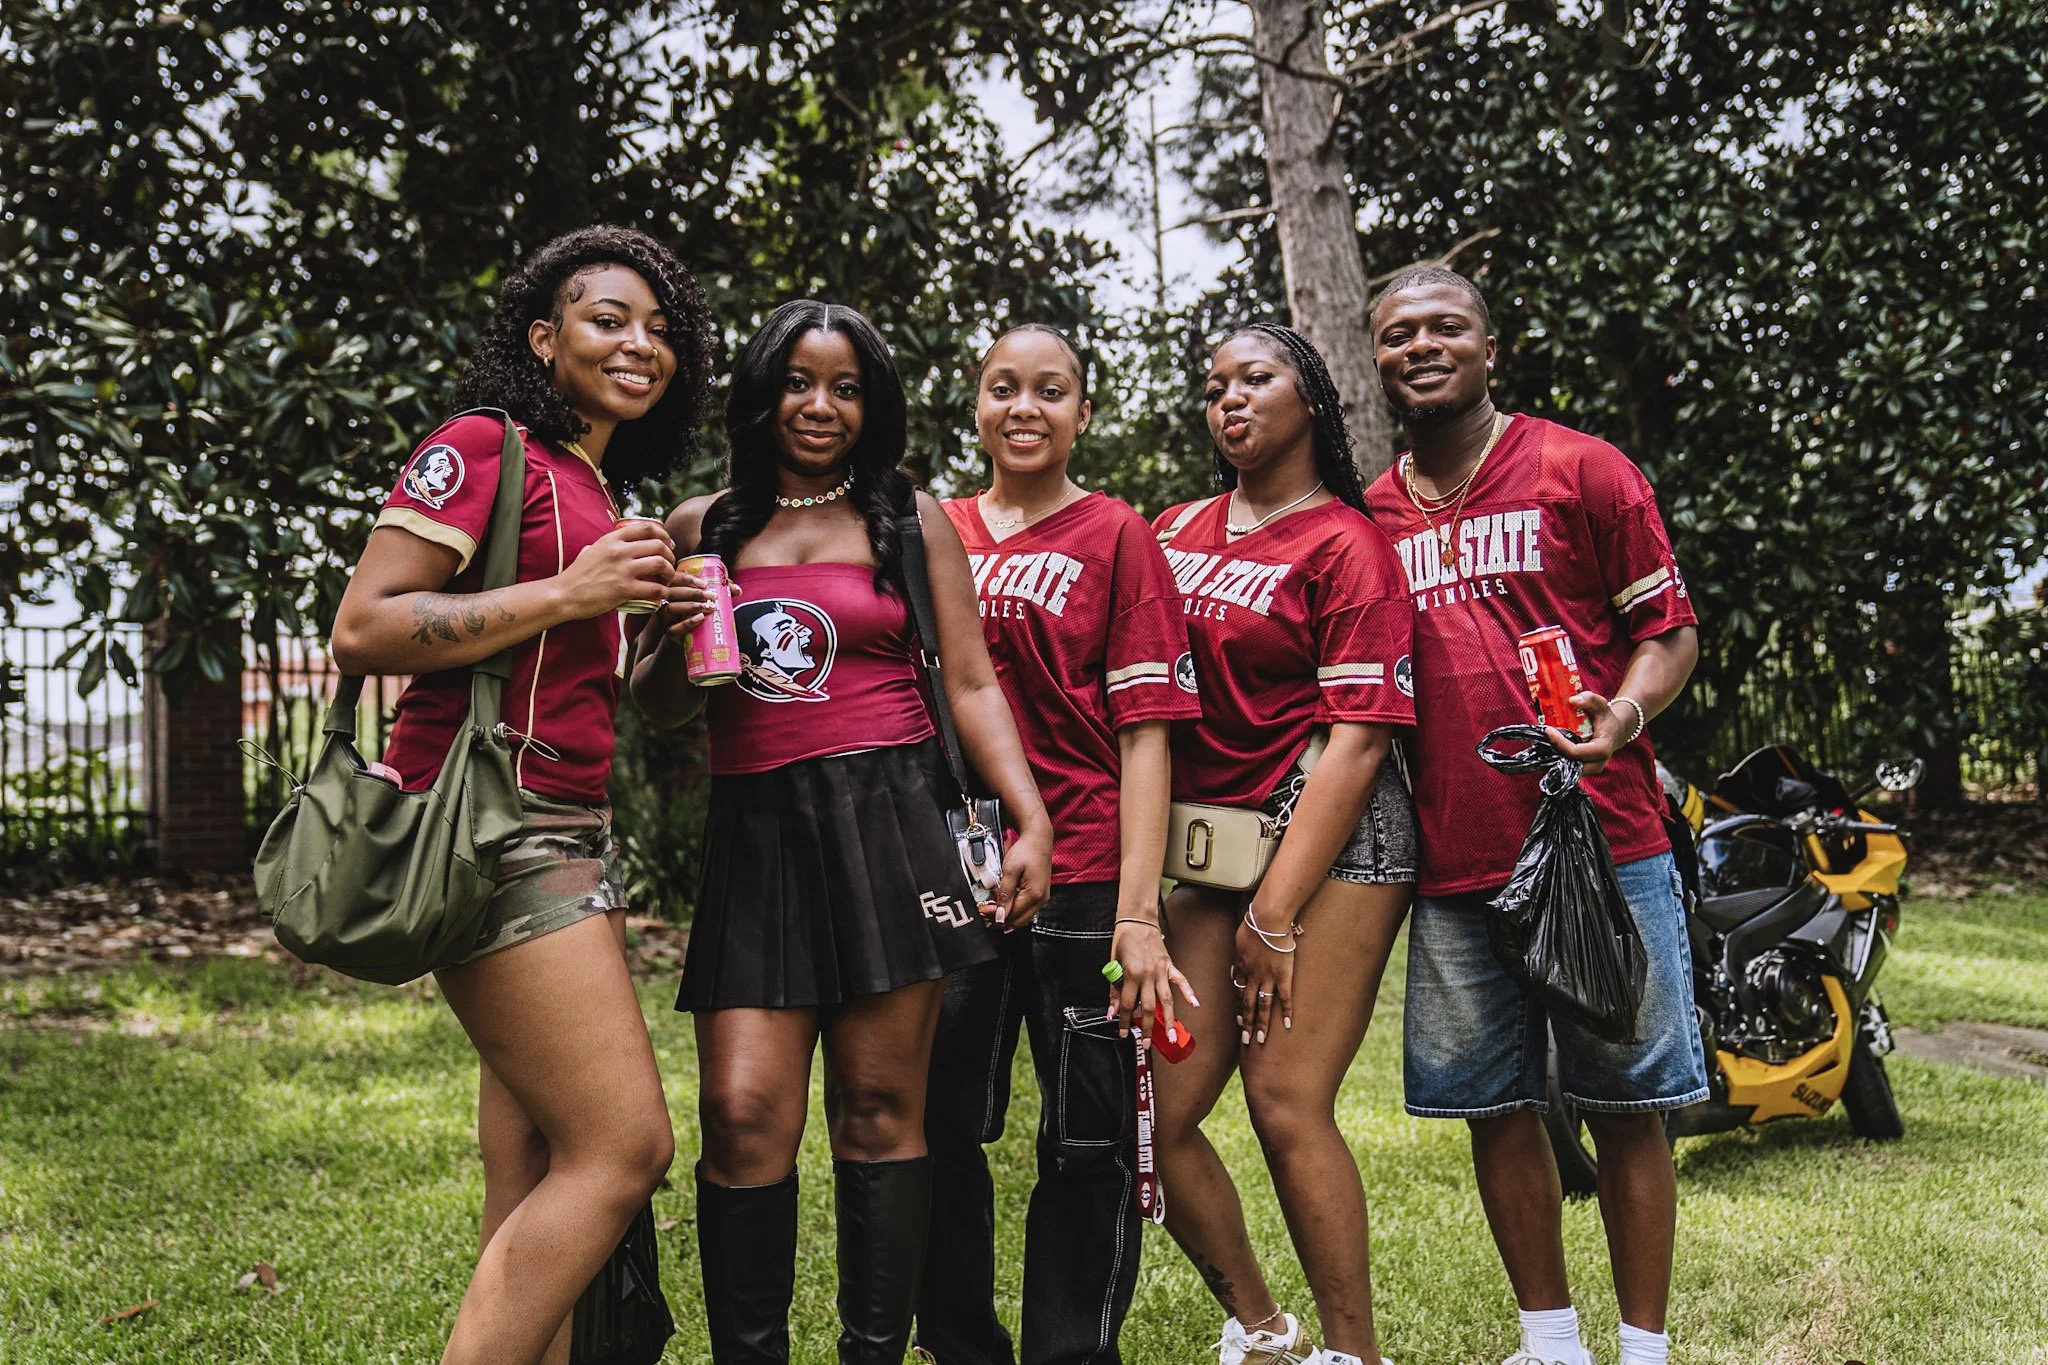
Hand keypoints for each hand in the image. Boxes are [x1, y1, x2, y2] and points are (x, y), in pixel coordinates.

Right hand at [561, 520, 674, 616]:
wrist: (563, 595)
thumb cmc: (576, 576)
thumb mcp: (589, 551)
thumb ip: (603, 545)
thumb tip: (612, 543)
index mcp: (612, 539)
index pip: (647, 527)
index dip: (664, 535)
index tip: (668, 544)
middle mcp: (619, 551)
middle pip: (658, 545)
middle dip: (670, 555)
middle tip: (670, 565)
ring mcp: (622, 570)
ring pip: (660, 564)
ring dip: (670, 572)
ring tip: (667, 579)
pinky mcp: (624, 589)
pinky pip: (655, 588)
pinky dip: (663, 592)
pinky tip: (661, 595)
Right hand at [654, 569, 718, 637]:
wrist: (689, 639)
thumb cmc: (698, 613)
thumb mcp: (708, 600)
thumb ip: (721, 592)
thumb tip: (738, 590)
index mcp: (672, 589)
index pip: (675, 579)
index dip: (688, 579)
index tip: (705, 584)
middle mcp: (665, 602)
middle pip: (673, 592)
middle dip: (693, 593)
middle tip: (712, 596)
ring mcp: (665, 618)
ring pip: (672, 608)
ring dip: (691, 606)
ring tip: (709, 607)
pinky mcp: (670, 633)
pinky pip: (675, 628)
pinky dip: (687, 622)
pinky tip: (699, 618)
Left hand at [990, 818, 1050, 931]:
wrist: (1038, 839)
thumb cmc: (1025, 851)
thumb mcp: (1010, 871)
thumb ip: (1005, 894)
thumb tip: (1000, 916)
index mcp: (1034, 895)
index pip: (1012, 915)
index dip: (995, 916)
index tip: (982, 910)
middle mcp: (1041, 900)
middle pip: (1018, 920)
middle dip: (1000, 919)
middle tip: (985, 910)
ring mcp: (1042, 898)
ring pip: (1022, 917)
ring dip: (1007, 915)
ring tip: (992, 906)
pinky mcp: (1040, 894)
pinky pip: (1026, 909)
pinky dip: (1014, 909)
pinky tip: (1004, 902)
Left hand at [1107, 914, 1196, 1038]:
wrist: (1137, 920)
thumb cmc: (1123, 941)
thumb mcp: (1113, 964)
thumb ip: (1114, 989)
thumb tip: (1112, 1011)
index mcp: (1131, 974)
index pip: (1127, 1004)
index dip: (1123, 1021)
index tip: (1122, 1033)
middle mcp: (1148, 975)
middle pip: (1148, 1008)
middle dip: (1147, 1028)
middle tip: (1146, 1044)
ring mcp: (1161, 971)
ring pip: (1166, 1000)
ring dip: (1169, 1020)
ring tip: (1172, 1038)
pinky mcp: (1170, 965)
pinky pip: (1181, 981)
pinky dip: (1189, 993)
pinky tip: (1195, 1005)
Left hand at [1233, 911, 1295, 1045]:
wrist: (1267, 919)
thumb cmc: (1253, 923)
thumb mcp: (1239, 938)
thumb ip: (1239, 953)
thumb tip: (1237, 962)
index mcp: (1241, 967)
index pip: (1238, 992)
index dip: (1238, 1007)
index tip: (1238, 1020)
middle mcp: (1252, 976)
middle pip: (1247, 1004)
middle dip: (1246, 1023)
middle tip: (1246, 1040)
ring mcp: (1268, 977)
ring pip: (1263, 1005)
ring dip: (1262, 1024)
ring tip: (1261, 1040)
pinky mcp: (1284, 975)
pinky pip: (1285, 998)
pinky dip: (1286, 1012)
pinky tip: (1287, 1025)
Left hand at [1547, 690, 1629, 775]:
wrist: (1615, 732)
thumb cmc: (1606, 717)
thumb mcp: (1600, 704)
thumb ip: (1588, 699)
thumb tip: (1572, 700)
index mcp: (1603, 749)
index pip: (1577, 752)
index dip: (1560, 743)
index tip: (1548, 730)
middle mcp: (1598, 763)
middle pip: (1570, 766)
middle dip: (1554, 754)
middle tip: (1543, 738)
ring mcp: (1590, 769)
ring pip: (1567, 771)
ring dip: (1553, 760)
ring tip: (1542, 743)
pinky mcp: (1583, 770)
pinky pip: (1567, 769)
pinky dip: (1556, 760)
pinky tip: (1547, 748)